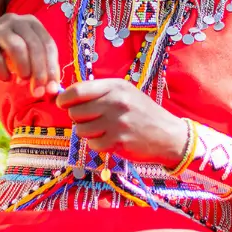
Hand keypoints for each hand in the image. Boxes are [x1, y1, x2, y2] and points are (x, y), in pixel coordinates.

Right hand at [0, 14, 60, 97]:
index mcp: (31, 23)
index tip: (53, 88)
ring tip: (22, 81)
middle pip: (34, 46)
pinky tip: (5, 78)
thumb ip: (39, 68)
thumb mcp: (23, 56)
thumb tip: (53, 89)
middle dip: (39, 72)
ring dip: (23, 69)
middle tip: (39, 91)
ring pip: (17, 48)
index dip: (52, 68)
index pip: (48, 44)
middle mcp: (15, 20)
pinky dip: (3, 72)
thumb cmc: (2, 53)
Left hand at [56, 78, 188, 166]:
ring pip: (81, 130)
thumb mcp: (125, 93)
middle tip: (92, 119)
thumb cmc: (143, 113)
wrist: (168, 135)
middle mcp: (116, 102)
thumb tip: (67, 96)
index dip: (65, 98)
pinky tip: (111, 140)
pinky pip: (92, 144)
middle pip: (75, 111)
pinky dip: (98, 144)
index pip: (77, 90)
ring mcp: (117, 122)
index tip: (63, 103)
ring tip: (103, 130)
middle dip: (78, 118)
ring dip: (88, 132)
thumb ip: (99, 92)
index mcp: (116, 86)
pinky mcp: (118, 141)